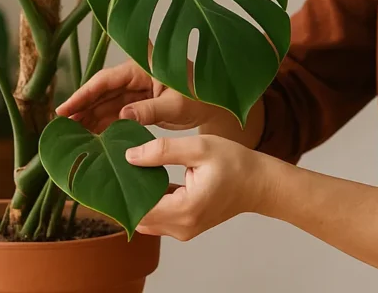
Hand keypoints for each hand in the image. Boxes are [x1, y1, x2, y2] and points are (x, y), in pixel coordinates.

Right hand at [55, 59, 226, 131]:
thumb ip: (149, 110)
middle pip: (101, 92)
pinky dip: (104, 125)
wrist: (215, 105)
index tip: (64, 109)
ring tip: (72, 135)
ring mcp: (137, 89)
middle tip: (62, 126)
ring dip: (90, 119)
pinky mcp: (140, 103)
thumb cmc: (200, 97)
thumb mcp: (175, 105)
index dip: (83, 94)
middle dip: (82, 108)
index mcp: (142, 66)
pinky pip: (116, 113)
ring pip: (106, 103)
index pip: (106, 80)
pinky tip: (91, 137)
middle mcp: (136, 75)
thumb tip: (122, 116)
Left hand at [126, 134, 275, 239]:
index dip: (124, 192)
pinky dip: (154, 202)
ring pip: (148, 220)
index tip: (117, 170)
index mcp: (185, 209)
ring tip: (137, 171)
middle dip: (129, 195)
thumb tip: (129, 156)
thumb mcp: (199, 148)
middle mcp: (182, 226)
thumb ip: (162, 151)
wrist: (259, 183)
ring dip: (141, 199)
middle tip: (124, 167)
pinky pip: (160, 218)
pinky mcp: (187, 226)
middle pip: (140, 217)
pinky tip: (152, 180)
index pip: (139, 210)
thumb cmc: (234, 163)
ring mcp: (185, 230)